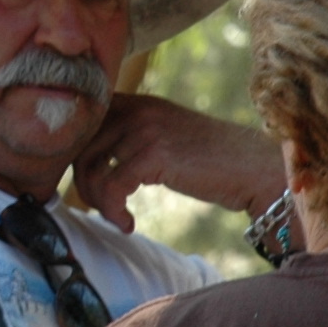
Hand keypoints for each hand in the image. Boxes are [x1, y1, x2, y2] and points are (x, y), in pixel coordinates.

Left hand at [70, 93, 285, 230]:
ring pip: (91, 170)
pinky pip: (111, 188)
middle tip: (103, 207)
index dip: (75, 157)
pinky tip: (129, 224)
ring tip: (118, 218)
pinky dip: (113, 212)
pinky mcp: (154, 155)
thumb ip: (129, 139)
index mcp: (135, 102)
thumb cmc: (210, 160)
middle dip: (83, 184)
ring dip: (98, 203)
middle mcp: (136, 109)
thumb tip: (87, 163)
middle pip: (79, 147)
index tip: (90, 185)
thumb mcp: (163, 137)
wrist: (251, 167)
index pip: (82, 125)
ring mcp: (145, 130)